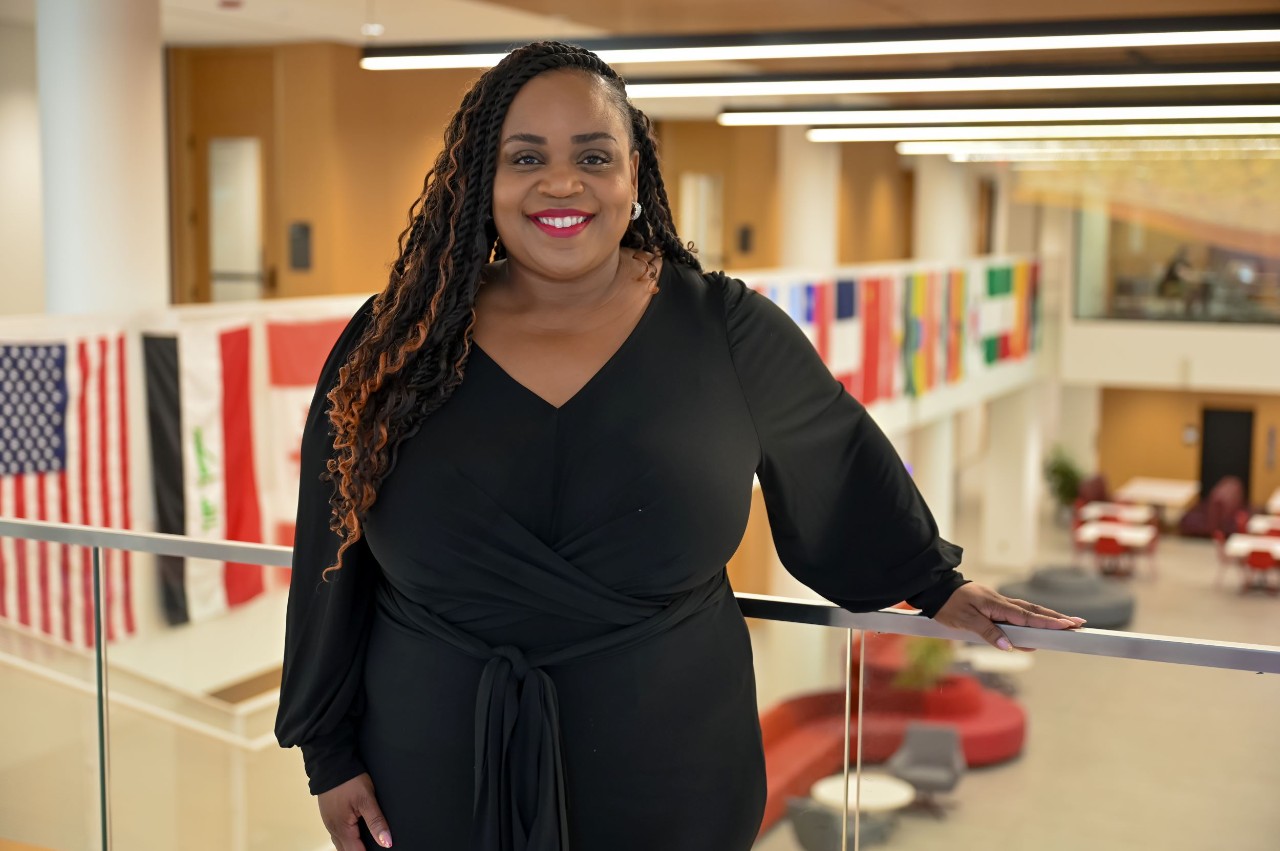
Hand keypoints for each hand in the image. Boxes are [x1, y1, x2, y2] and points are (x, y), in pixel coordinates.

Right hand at [318, 772, 391, 848]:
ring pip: (340, 844)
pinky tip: (354, 835)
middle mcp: (333, 829)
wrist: (331, 764)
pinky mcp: (329, 816)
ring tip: (364, 844)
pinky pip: (337, 834)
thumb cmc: (348, 780)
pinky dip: (346, 839)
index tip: (381, 849)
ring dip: (352, 847)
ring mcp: (329, 823)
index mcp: (342, 828)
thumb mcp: (366, 799)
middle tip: (374, 847)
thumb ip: (376, 822)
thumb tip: (386, 841)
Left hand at [933, 582, 1084, 651]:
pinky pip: (1018, 613)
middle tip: (1078, 624)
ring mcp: (999, 603)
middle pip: (1034, 612)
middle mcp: (1002, 603)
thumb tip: (1009, 646)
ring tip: (1066, 624)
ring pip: (1028, 612)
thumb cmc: (949, 604)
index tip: (1068, 626)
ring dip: (1047, 618)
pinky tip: (1038, 626)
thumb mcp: (965, 620)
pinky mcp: (994, 606)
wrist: (936, 588)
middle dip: (1057, 619)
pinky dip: (1032, 619)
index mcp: (997, 605)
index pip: (1028, 617)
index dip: (1048, 623)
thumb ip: (988, 632)